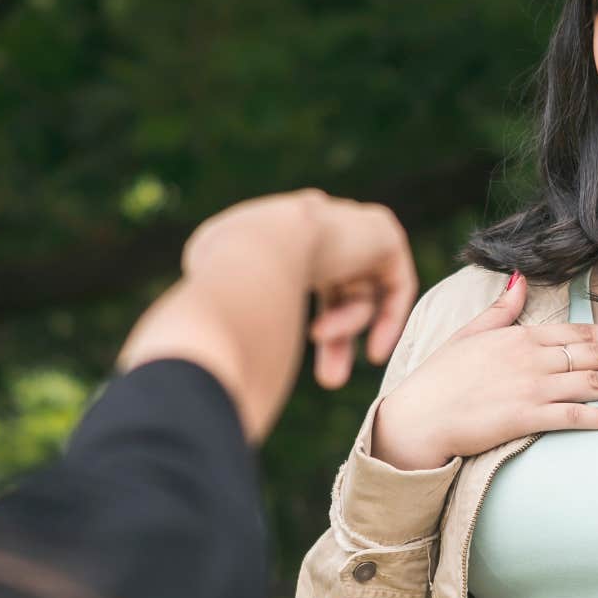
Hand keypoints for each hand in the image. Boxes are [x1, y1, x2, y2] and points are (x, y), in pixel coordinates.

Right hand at [177, 188, 417, 390]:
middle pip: (332, 284)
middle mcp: (307, 218)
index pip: (295, 271)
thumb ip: (222, 295)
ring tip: (329, 373)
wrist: (254, 256)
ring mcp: (345, 220)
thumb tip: (214, 328)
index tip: (285, 350)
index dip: (292, 314)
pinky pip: (395, 283)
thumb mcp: (202, 286)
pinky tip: (373, 353)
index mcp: (269, 224)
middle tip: (329, 380)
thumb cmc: (221, 283)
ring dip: (343, 334)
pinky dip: (387, 319)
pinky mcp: (382, 231)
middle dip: (331, 335)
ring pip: (356, 291)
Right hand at [370, 273, 597, 470]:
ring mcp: (531, 388)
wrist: (418, 416)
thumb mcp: (471, 333)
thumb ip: (501, 308)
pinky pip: (574, 416)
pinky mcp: (526, 418)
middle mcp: (533, 358)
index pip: (583, 332)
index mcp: (522, 336)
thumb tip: (519, 279)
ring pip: (595, 382)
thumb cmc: (441, 376)